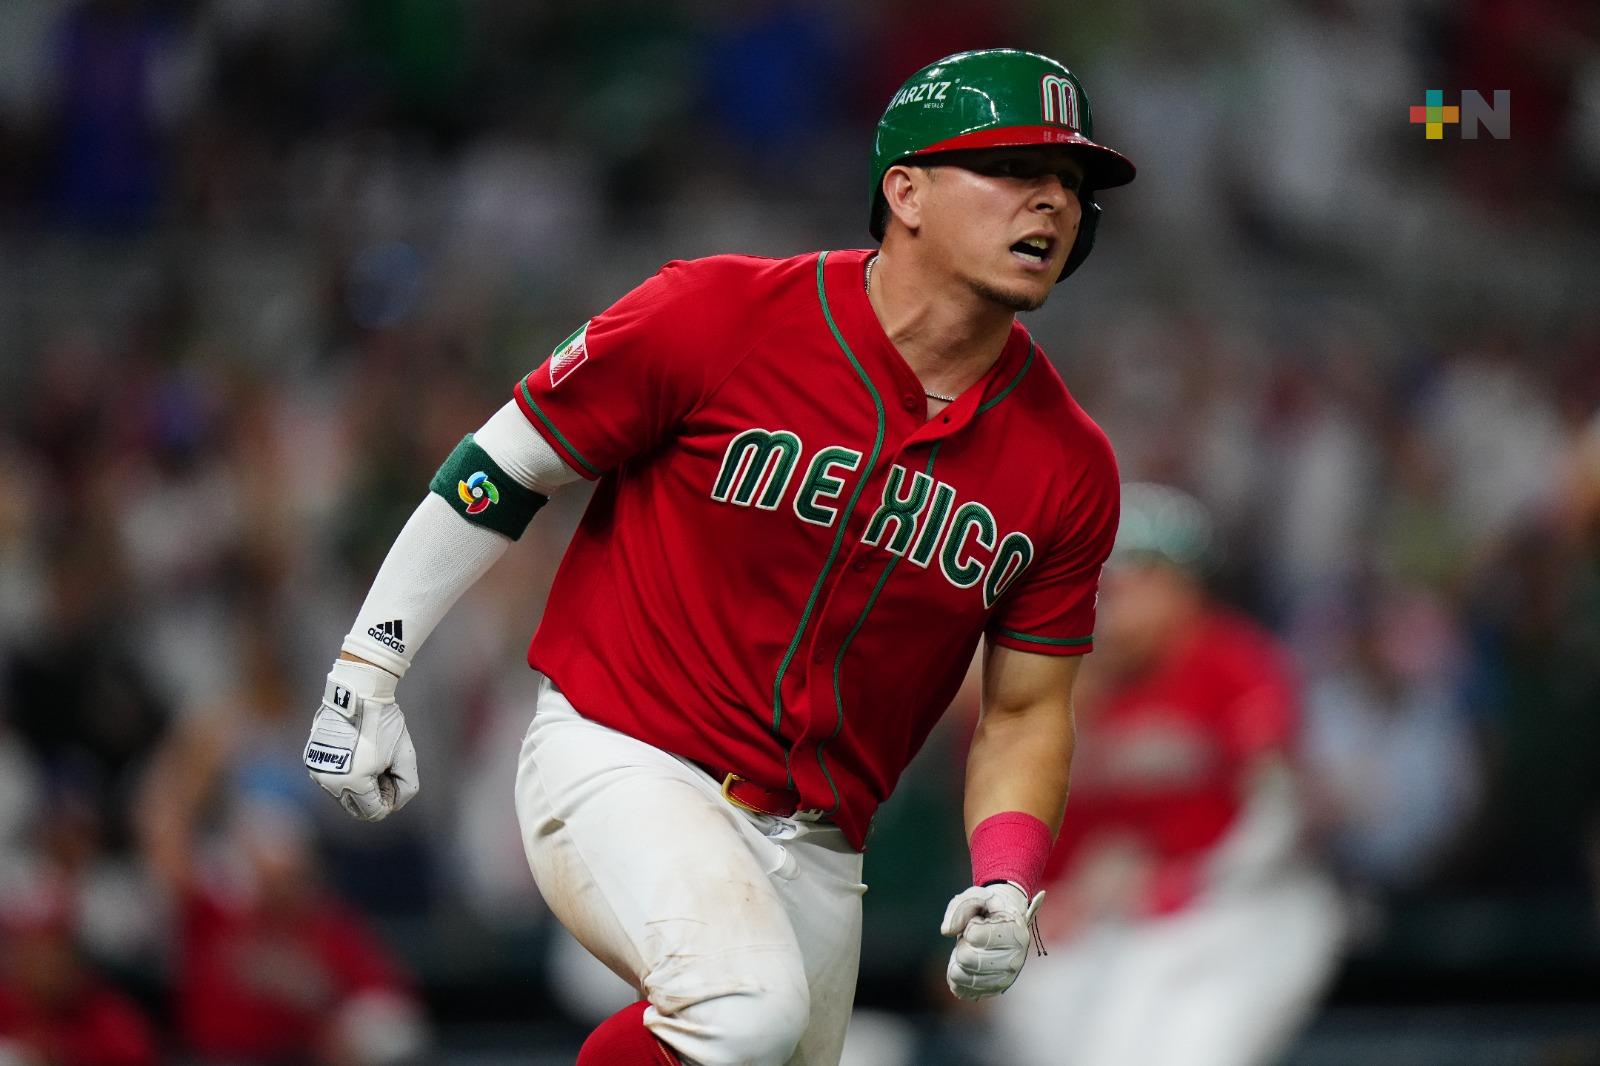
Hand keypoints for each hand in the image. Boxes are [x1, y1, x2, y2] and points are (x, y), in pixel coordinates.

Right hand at [305, 659, 417, 820]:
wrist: (357, 693)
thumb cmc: (384, 724)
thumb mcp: (405, 756)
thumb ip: (407, 786)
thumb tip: (394, 804)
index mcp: (353, 783)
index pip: (374, 812)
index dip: (389, 798)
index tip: (394, 775)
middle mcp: (330, 782)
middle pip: (356, 807)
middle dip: (373, 794)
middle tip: (384, 768)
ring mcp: (317, 772)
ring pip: (343, 794)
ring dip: (358, 784)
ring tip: (370, 757)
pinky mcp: (311, 760)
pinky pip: (331, 779)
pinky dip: (345, 773)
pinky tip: (355, 751)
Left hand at [940, 881, 1043, 999]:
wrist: (1004, 923)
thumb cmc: (989, 908)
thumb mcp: (977, 896)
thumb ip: (960, 907)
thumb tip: (947, 931)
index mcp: (1015, 933)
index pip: (974, 935)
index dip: (969, 926)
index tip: (980, 922)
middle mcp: (1014, 960)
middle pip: (966, 958)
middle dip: (962, 944)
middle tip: (973, 937)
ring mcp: (1004, 979)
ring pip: (960, 976)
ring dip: (958, 959)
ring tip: (972, 949)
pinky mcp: (991, 991)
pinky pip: (960, 989)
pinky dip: (956, 974)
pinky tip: (966, 964)